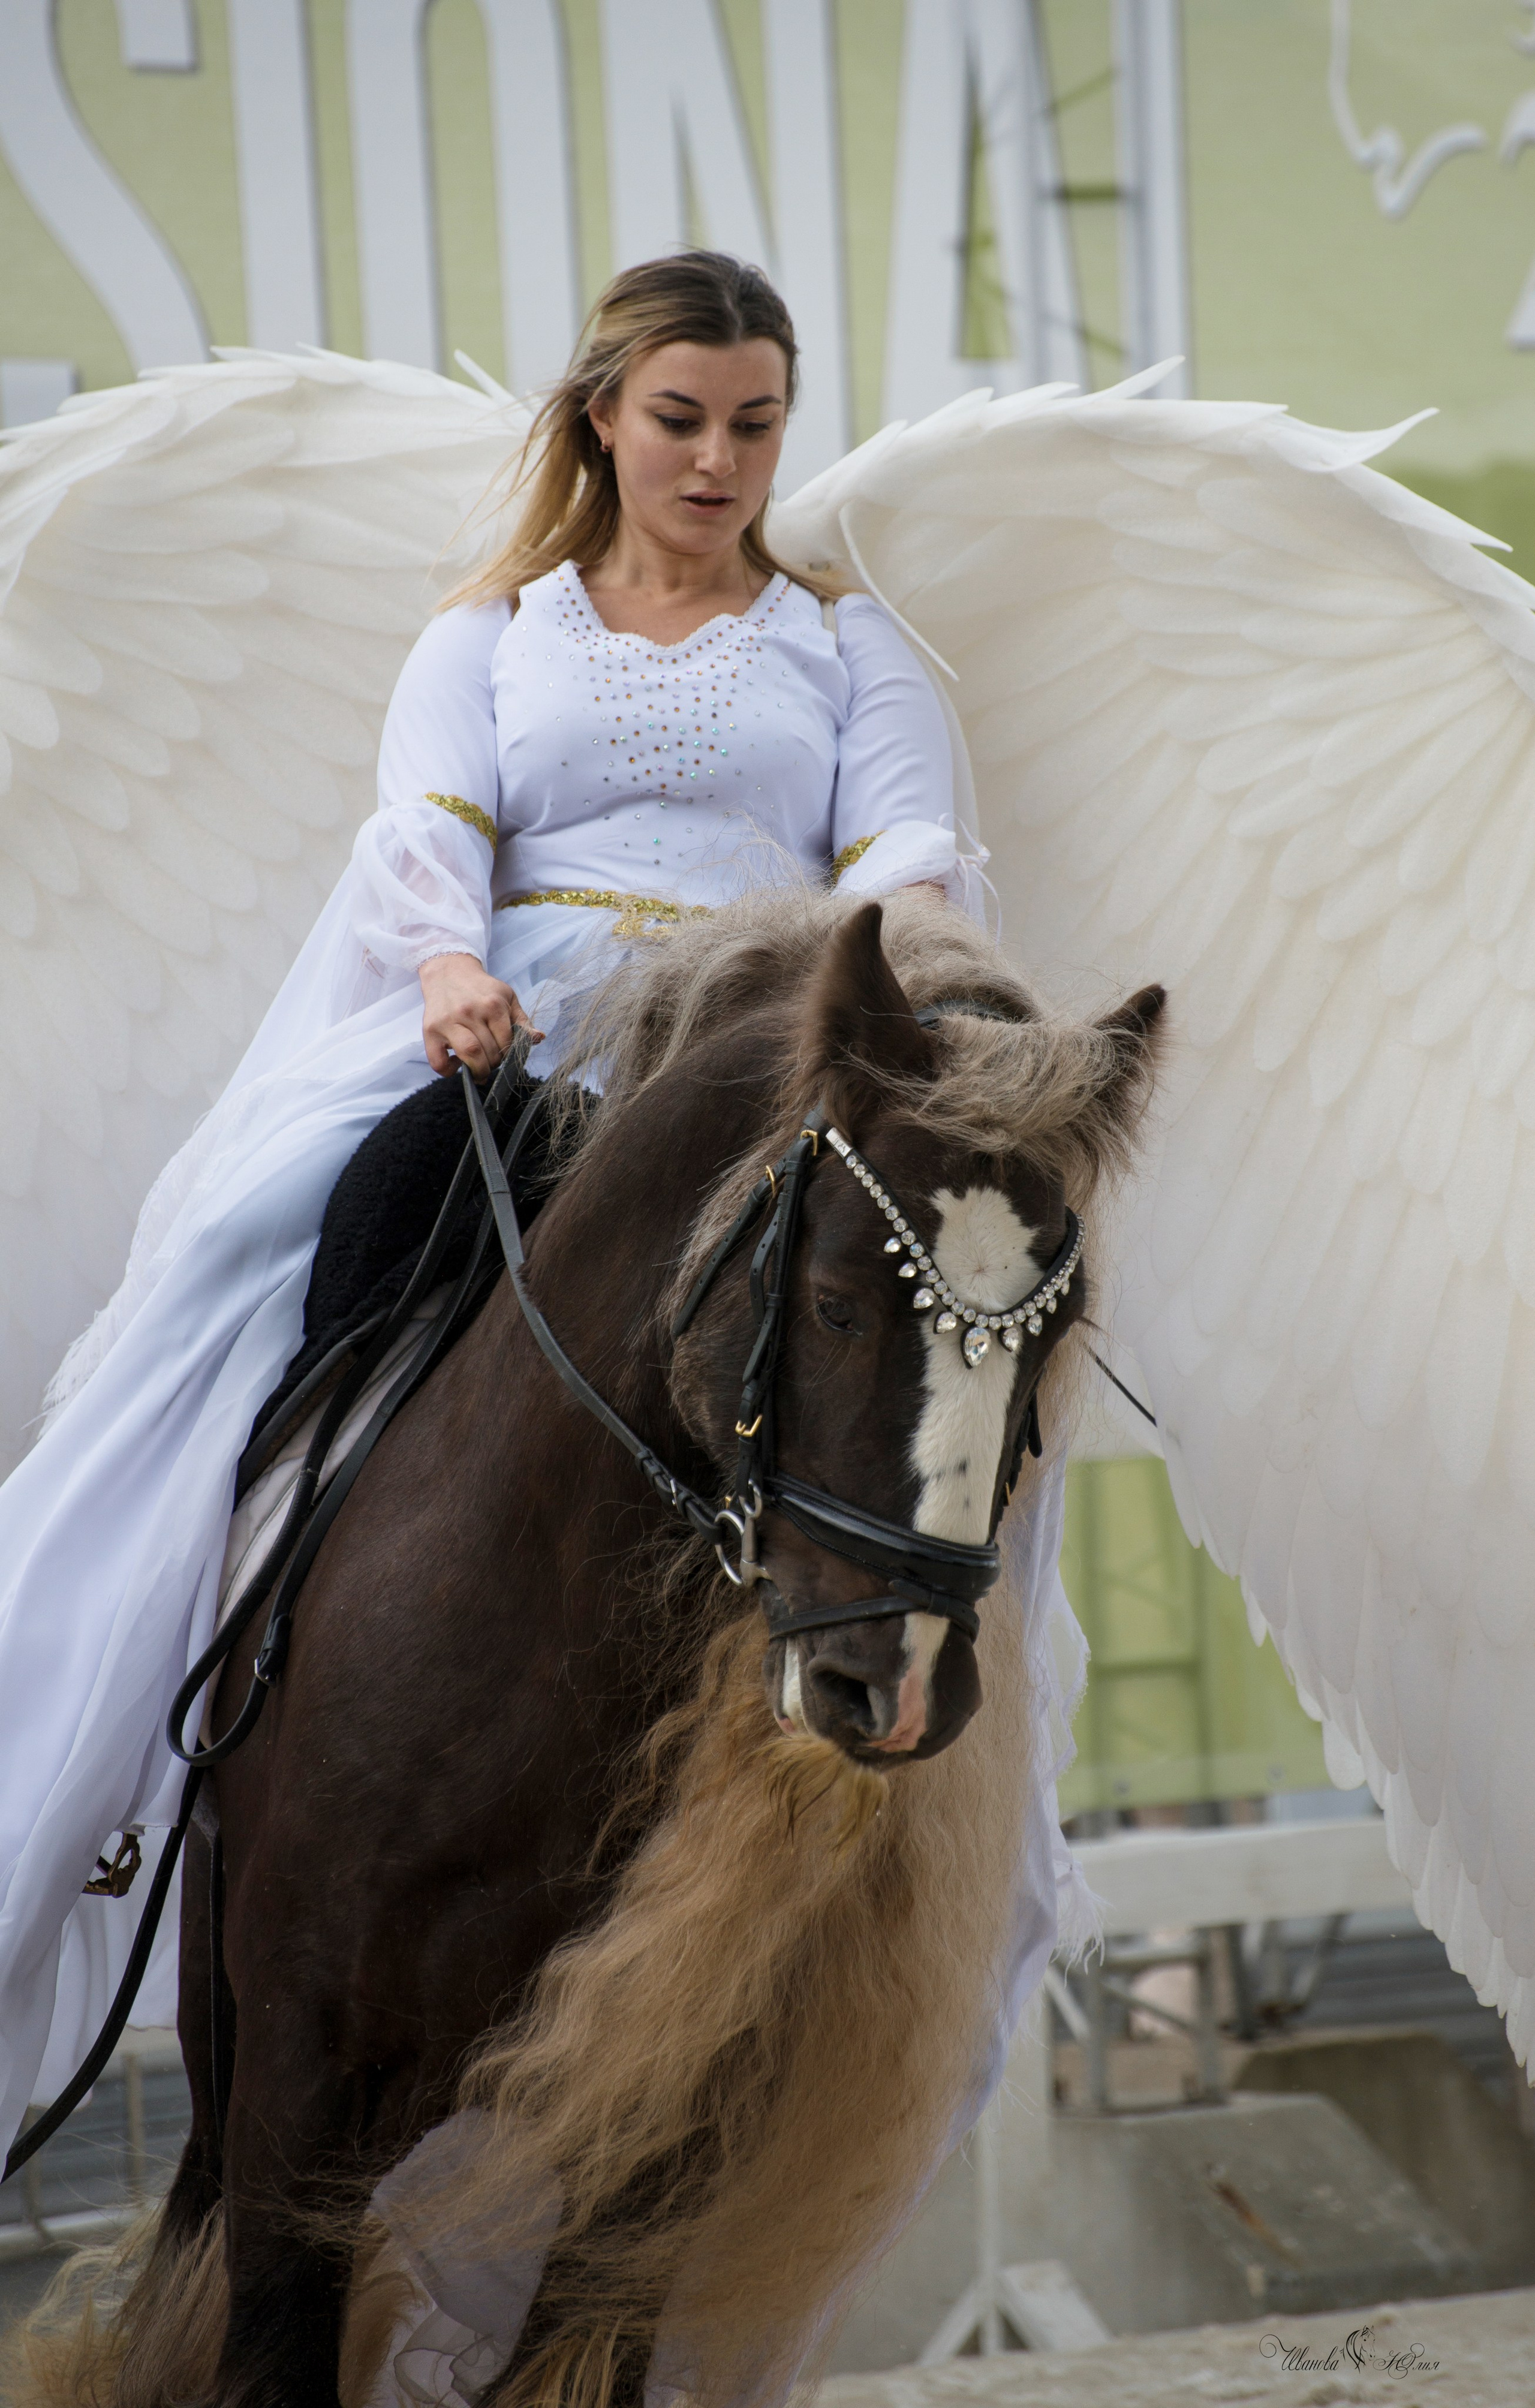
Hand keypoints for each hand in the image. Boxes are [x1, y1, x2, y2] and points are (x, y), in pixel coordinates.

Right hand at [418, 953, 542, 1076]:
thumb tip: (538, 1038)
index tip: (504, 1054)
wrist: (448, 973)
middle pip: (489, 1052)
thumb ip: (522, 1021)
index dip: (508, 1054)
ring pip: (468, 1055)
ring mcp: (448, 1021)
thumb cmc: (480, 989)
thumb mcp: (507, 998)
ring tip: (479, 1068)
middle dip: (493, 1063)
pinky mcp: (430, 1030)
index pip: (506, 1042)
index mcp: (492, 1005)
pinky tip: (456, 1062)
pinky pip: (438, 1061)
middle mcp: (470, 1011)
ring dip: (477, 1069)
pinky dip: (449, 1070)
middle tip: (491, 1061)